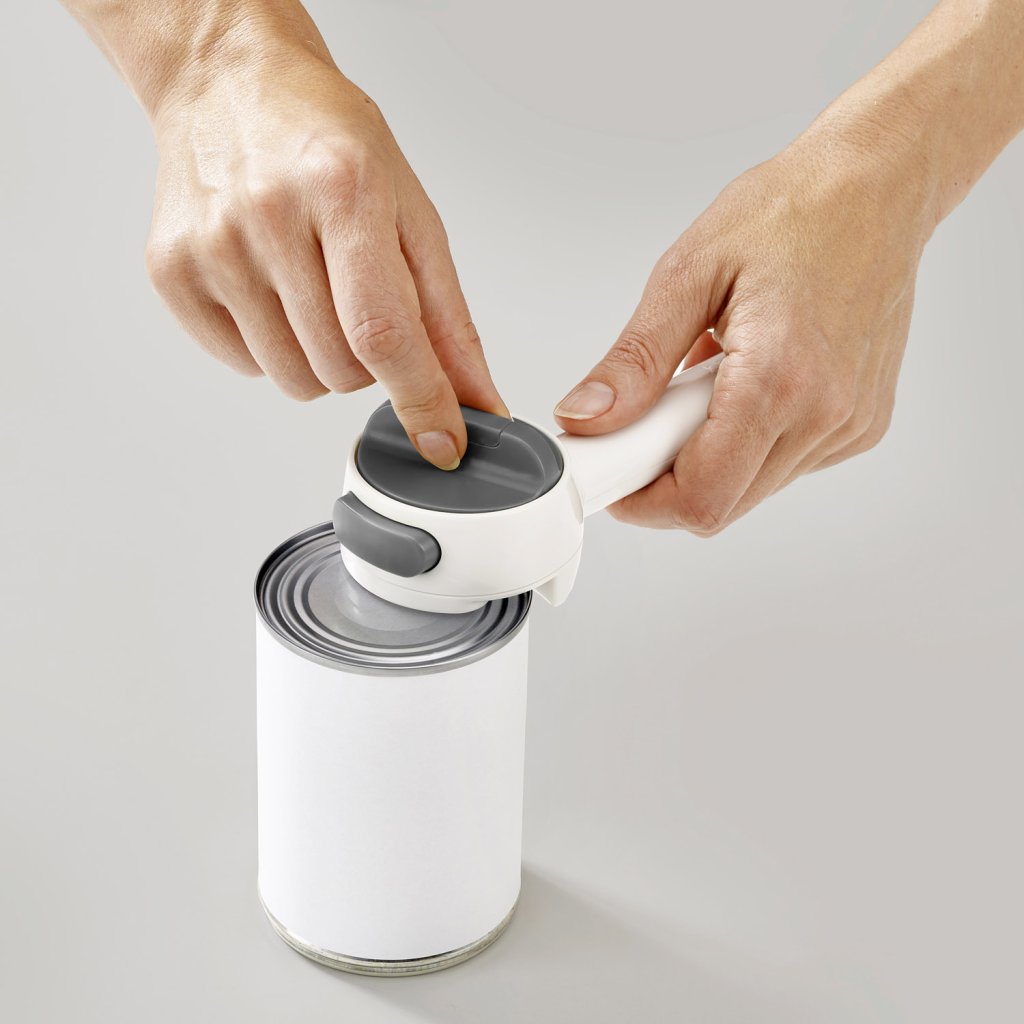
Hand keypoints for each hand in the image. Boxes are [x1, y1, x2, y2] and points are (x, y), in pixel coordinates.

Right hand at [146, 39, 504, 468]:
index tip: (445, 445)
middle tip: (360, 298)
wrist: (230, 86)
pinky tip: (271, 287)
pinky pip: (246, 367)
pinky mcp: (171, 273)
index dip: (421, 400)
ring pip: (295, 381)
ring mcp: (210, 247)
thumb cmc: (328, 141)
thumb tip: (473, 400)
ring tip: (314, 288)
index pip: (384, 332)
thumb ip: (447, 318)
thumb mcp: (411, 213)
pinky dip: (274, 347)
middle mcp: (267, 216)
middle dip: (372, 362)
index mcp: (342, 188)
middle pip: (342, 369)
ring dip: (323, 360)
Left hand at [554, 125, 934, 531]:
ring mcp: (850, 425)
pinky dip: (747, 442)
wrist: (877, 186)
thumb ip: (635, 361)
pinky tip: (745, 384)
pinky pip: (784, 465)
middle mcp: (825, 415)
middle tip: (651, 417)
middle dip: (669, 477)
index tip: (613, 473)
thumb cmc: (791, 212)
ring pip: (751, 490)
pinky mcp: (861, 425)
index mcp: (778, 380)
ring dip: (709, 457)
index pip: (700, 499)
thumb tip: (585, 418)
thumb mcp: (688, 274)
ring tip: (706, 382)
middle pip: (722, 505)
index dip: (643, 502)